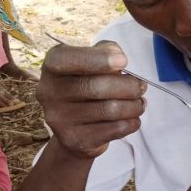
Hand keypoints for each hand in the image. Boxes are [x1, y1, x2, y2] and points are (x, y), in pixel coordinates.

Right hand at [36, 41, 146, 158]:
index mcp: (52, 65)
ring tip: (139, 103)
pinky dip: (131, 123)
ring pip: (110, 110)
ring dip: (134, 106)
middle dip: (129, 86)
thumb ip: (105, 51)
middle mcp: (49, 91)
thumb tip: (118, 58)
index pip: (70, 59)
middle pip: (97, 87)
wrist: (76, 129)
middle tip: (141, 87)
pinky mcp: (74, 139)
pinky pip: (114, 129)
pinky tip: (133, 119)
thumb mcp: (92, 62)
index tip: (123, 61)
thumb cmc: (88, 86)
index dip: (99, 59)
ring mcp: (59, 118)